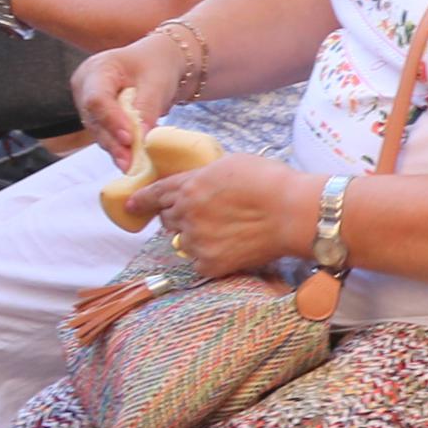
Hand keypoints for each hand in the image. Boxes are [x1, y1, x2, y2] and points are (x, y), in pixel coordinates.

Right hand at [72, 40, 187, 164]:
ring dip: (115, 149)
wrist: (159, 63)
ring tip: (131, 166)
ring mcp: (88, 103)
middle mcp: (85, 87)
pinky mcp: (97, 117)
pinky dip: (119, 146)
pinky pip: (105, 134)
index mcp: (97, 69)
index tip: (129, 139)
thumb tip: (142, 138)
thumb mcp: (156, 82)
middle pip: (95, 119)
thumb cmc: (157, 65)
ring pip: (98, 131)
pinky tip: (131, 160)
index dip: (111, 121)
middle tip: (129, 162)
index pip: (97, 99)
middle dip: (113, 142)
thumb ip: (147, 108)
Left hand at [142, 156, 322, 279]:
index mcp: (189, 186)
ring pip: (184, 242)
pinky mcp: (210, 264)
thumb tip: (197, 182)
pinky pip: (200, 262)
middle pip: (168, 220)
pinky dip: (212, 257)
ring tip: (227, 232)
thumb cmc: (271, 182)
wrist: (295, 213)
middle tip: (206, 216)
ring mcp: (196, 241)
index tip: (131, 205)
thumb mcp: (232, 163)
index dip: (140, 200)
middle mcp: (185, 215)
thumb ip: (205, 174)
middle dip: (181, 217)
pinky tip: (233, 247)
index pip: (154, 194)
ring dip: (197, 238)